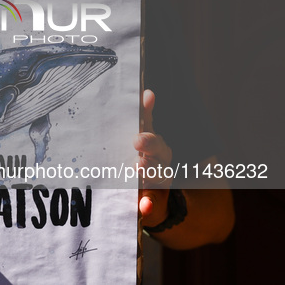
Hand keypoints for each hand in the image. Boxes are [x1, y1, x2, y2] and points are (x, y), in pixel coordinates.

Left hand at [134, 89, 172, 227]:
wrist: (147, 204)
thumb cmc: (136, 166)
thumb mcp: (136, 146)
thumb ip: (141, 121)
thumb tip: (148, 93)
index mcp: (154, 145)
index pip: (152, 124)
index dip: (149, 110)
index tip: (147, 96)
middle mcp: (160, 161)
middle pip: (160, 149)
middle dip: (150, 143)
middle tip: (137, 140)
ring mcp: (159, 183)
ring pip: (159, 175)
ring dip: (150, 171)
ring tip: (139, 166)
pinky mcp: (153, 203)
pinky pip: (153, 204)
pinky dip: (149, 204)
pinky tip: (145, 205)